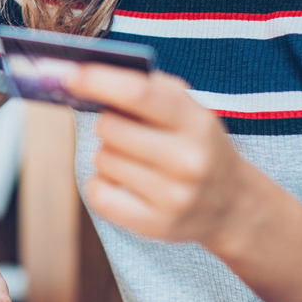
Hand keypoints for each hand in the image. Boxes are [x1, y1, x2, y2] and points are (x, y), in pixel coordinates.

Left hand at [66, 64, 255, 251]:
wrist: (232, 204)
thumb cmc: (196, 144)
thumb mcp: (189, 110)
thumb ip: (148, 89)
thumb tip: (86, 76)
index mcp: (197, 122)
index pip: (138, 94)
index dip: (98, 81)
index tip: (70, 76)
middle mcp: (188, 160)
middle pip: (110, 128)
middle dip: (107, 122)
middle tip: (125, 128)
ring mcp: (174, 197)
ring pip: (103, 159)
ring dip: (108, 154)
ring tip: (135, 159)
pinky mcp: (155, 225)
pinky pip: (99, 194)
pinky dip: (101, 184)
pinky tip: (122, 182)